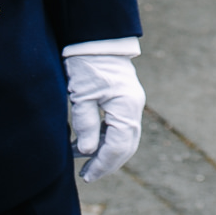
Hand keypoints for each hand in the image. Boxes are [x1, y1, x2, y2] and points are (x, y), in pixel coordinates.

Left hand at [64, 54, 144, 181]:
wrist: (95, 39)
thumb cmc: (87, 64)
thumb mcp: (81, 95)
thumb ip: (85, 124)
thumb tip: (88, 152)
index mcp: (126, 106)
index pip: (118, 146)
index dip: (103, 164)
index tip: (86, 175)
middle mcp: (134, 107)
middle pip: (126, 145)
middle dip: (107, 163)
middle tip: (87, 175)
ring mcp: (131, 103)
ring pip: (124, 138)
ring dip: (106, 152)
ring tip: (83, 161)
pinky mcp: (124, 100)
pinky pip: (119, 126)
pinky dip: (105, 138)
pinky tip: (87, 143)